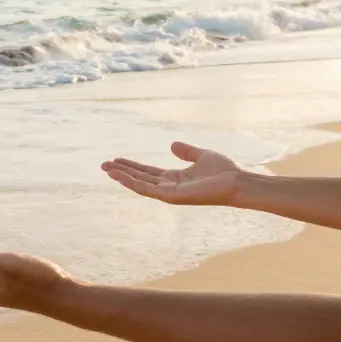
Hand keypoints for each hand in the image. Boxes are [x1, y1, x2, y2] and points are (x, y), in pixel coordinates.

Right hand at [101, 142, 243, 205]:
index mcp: (175, 179)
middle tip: (104, 165)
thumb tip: (172, 145)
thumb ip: (187, 152)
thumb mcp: (202, 155)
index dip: (132, 166)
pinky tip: (119, 175)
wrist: (236, 182)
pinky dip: (131, 182)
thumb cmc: (224, 171)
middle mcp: (169, 187)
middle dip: (122, 171)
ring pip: (139, 184)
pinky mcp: (170, 196)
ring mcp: (168, 193)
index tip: (117, 159)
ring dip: (122, 177)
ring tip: (106, 168)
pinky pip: (145, 189)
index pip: (148, 172)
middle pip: (140, 178)